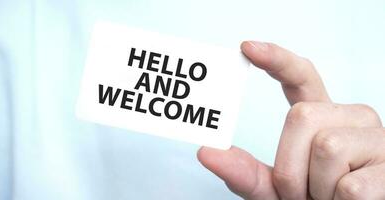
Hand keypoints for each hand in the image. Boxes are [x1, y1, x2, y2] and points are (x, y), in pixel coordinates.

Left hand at [197, 41, 384, 199]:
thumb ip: (245, 172)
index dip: (277, 60)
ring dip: (315, 190)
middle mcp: (352, 118)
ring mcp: (377, 139)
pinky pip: (350, 185)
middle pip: (301, 116)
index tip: (247, 48)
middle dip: (290, 167)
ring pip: (326, 147)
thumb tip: (206, 152)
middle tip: (303, 193)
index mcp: (322, 120)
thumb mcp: (274, 189)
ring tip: (328, 198)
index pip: (301, 78)